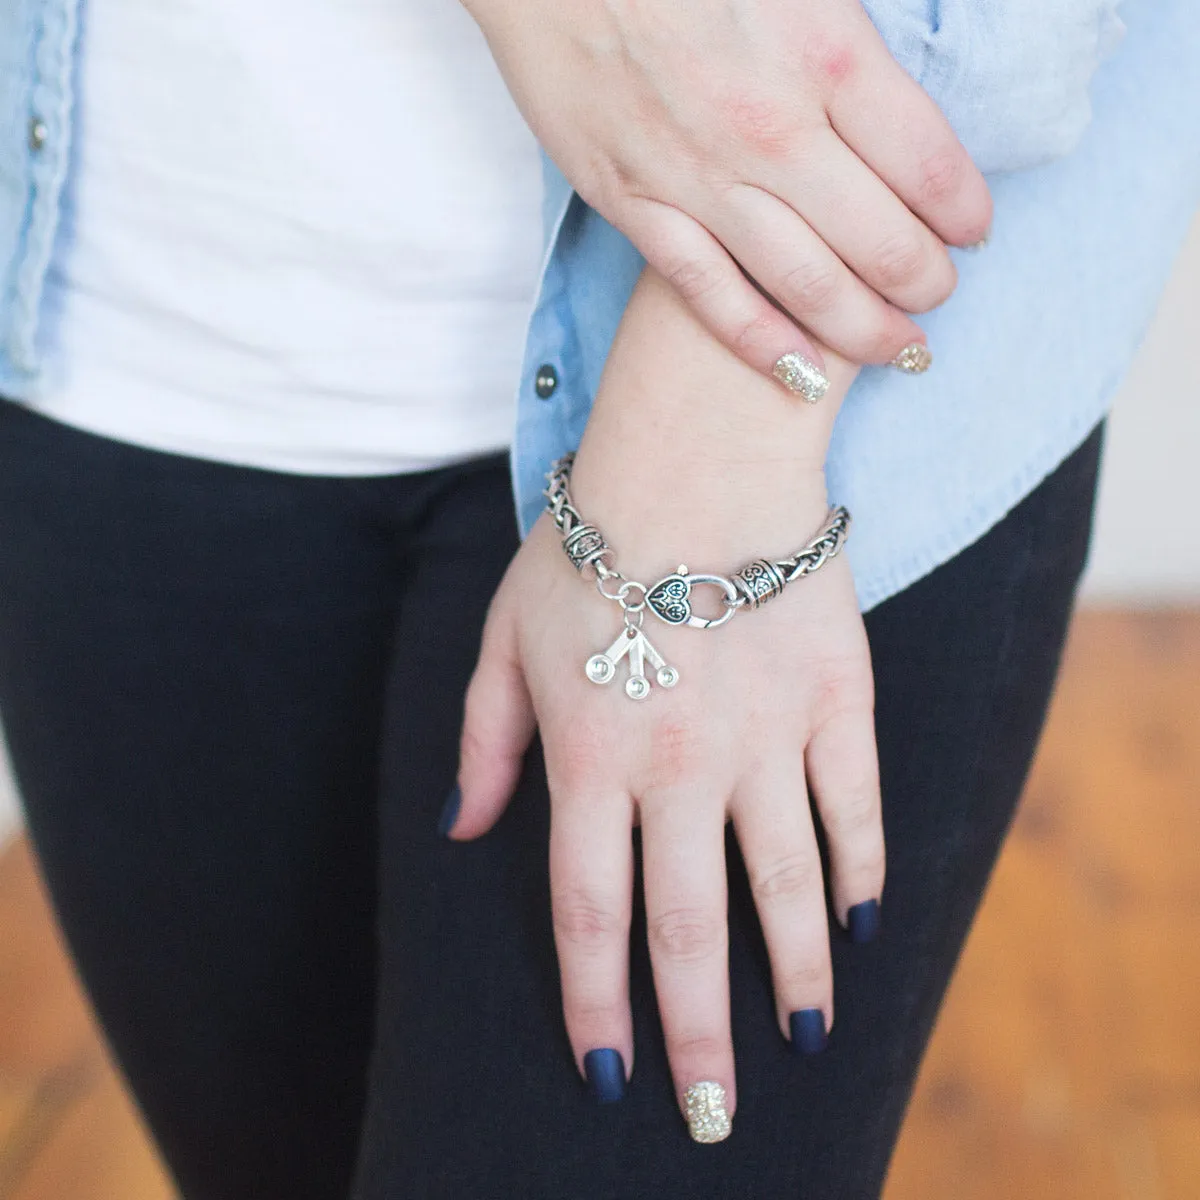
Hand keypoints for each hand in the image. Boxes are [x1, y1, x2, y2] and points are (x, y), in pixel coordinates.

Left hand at [447, 269, 884, 1134]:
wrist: (695, 453)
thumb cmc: (590, 543)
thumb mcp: (503, 634)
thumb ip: (484, 740)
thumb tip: (465, 829)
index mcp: (590, 755)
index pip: (588, 910)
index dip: (596, 1001)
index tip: (608, 1070)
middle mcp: (678, 764)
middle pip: (689, 927)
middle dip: (699, 1033)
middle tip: (713, 1114)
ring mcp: (767, 735)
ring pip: (788, 883)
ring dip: (797, 973)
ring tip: (807, 1041)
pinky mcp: (838, 697)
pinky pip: (856, 805)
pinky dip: (862, 870)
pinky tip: (864, 923)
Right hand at [462, 0, 991, 385]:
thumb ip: (852, 37)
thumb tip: (904, 95)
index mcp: (825, 52)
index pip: (929, 164)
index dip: (965, 212)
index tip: (973, 232)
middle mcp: (771, 129)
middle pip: (881, 241)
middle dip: (925, 282)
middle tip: (938, 295)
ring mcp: (700, 179)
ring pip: (807, 284)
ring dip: (865, 328)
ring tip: (898, 348)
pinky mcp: (638, 207)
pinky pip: (711, 296)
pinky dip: (762, 342)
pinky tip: (802, 374)